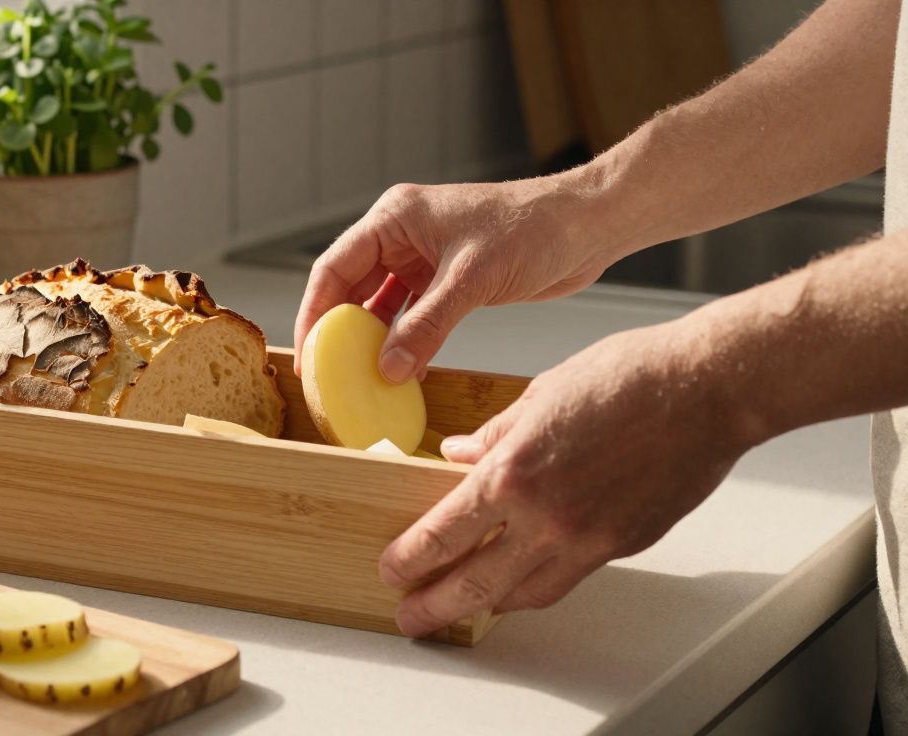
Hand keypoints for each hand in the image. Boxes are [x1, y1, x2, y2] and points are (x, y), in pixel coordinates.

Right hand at [293, 176, 619, 382]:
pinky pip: (413, 315)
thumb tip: (388, 370)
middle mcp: (403, 236)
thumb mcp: (472, 280)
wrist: (587, 226)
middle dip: (339, 330)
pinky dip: (406, 342)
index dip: (315, 312)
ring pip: (381, 304)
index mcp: (395, 217)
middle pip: (351, 287)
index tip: (307, 353)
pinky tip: (403, 371)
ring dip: (372, 340)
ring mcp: (425, 258)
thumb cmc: (533, 228)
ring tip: (359, 378)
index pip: (335, 267)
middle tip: (326, 373)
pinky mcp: (448, 279)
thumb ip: (427, 326)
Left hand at [377, 322, 755, 636]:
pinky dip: (533, 587)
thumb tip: (458, 454)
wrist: (707, 388)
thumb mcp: (540, 393)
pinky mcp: (623, 545)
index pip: (442, 533)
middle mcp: (546, 516)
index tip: (391, 568)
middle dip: (433, 605)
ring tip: (459, 606)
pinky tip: (519, 582)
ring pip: (522, 594)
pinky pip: (565, 580)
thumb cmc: (631, 376)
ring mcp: (587, 538)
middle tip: (410, 615)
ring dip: (483, 606)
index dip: (409, 559)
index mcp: (514, 471)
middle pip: (473, 583)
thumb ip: (494, 433)